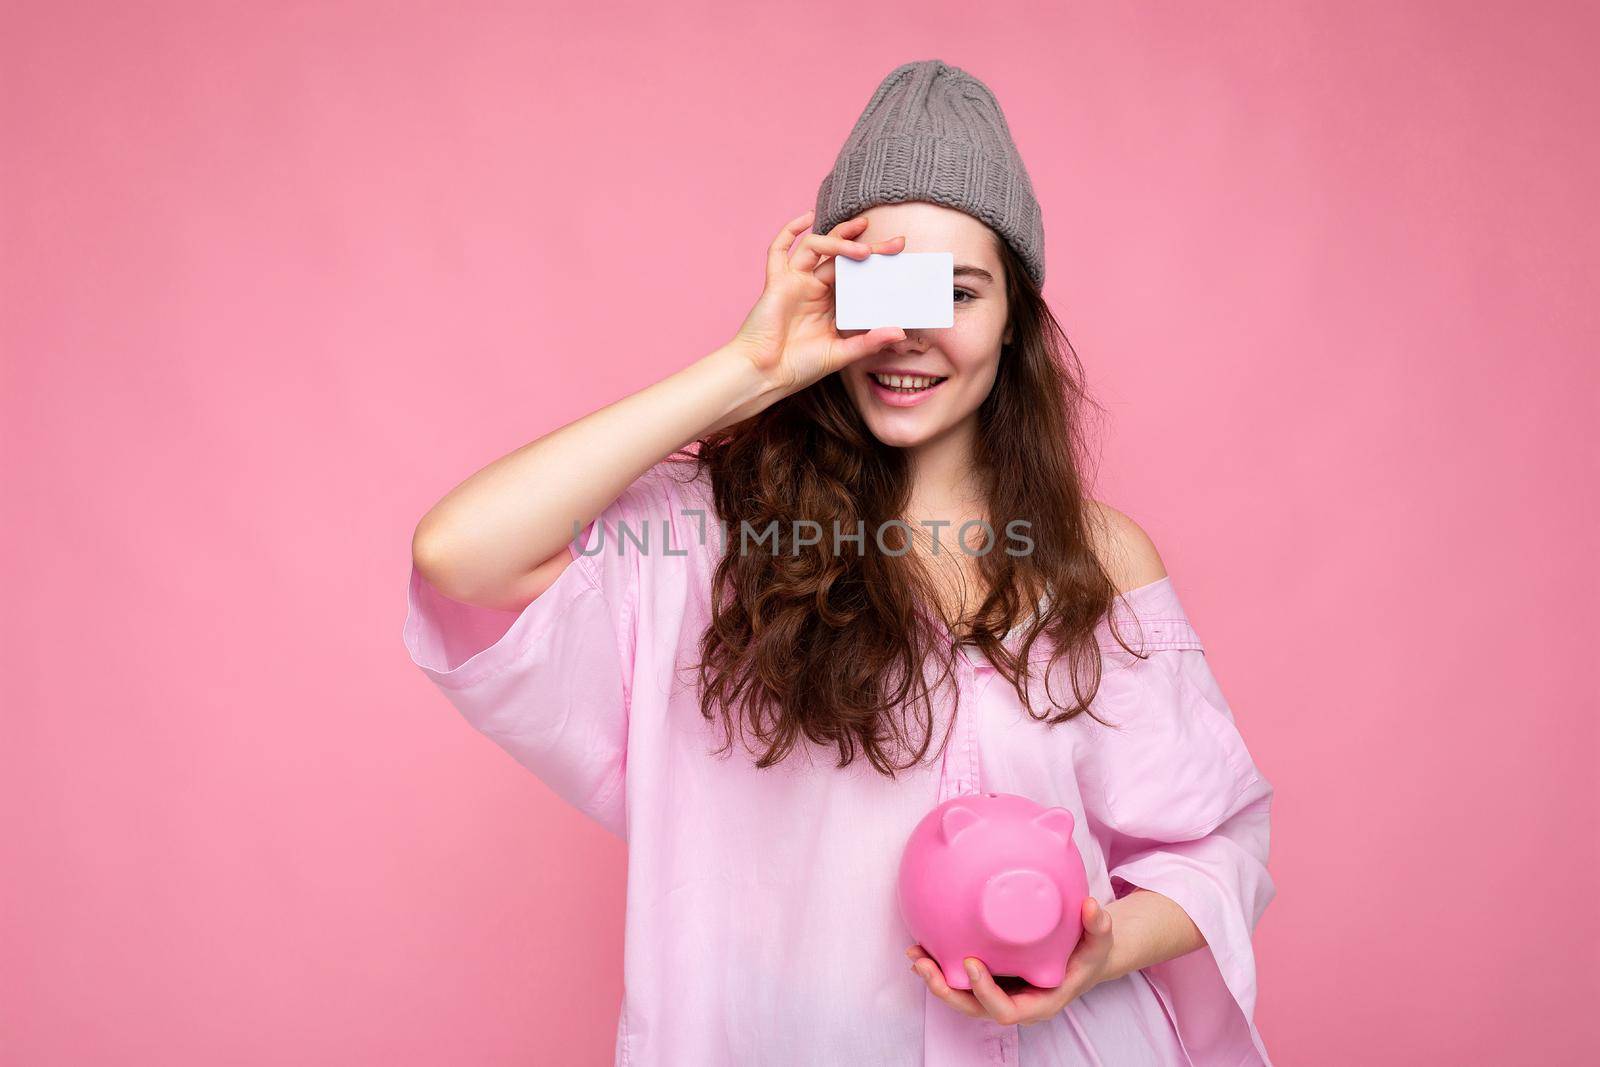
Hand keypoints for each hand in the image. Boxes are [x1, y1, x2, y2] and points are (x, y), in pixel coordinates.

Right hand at [728, 209, 907, 398]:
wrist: (766, 376)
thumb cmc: (798, 367)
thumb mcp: (841, 354)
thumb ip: (868, 342)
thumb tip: (899, 331)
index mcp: (831, 303)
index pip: (857, 274)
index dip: (877, 263)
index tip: (900, 257)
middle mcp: (814, 288)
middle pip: (841, 256)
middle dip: (868, 246)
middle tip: (896, 243)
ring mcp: (795, 282)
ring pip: (816, 248)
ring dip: (839, 242)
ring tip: (862, 251)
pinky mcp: (776, 283)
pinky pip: (778, 251)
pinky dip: (789, 231)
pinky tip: (806, 218)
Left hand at [906, 896, 1115, 1025]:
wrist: (1082, 956)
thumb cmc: (1089, 953)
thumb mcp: (1099, 942)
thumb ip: (1098, 927)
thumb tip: (1092, 907)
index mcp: (1039, 1002)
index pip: (1005, 1010)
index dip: (985, 993)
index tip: (970, 964)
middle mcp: (1015, 1002)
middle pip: (973, 1009)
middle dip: (946, 991)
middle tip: (925, 965)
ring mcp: (1000, 992)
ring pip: (962, 996)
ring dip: (935, 978)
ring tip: (915, 955)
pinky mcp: (990, 979)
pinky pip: (961, 980)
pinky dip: (940, 966)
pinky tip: (922, 947)